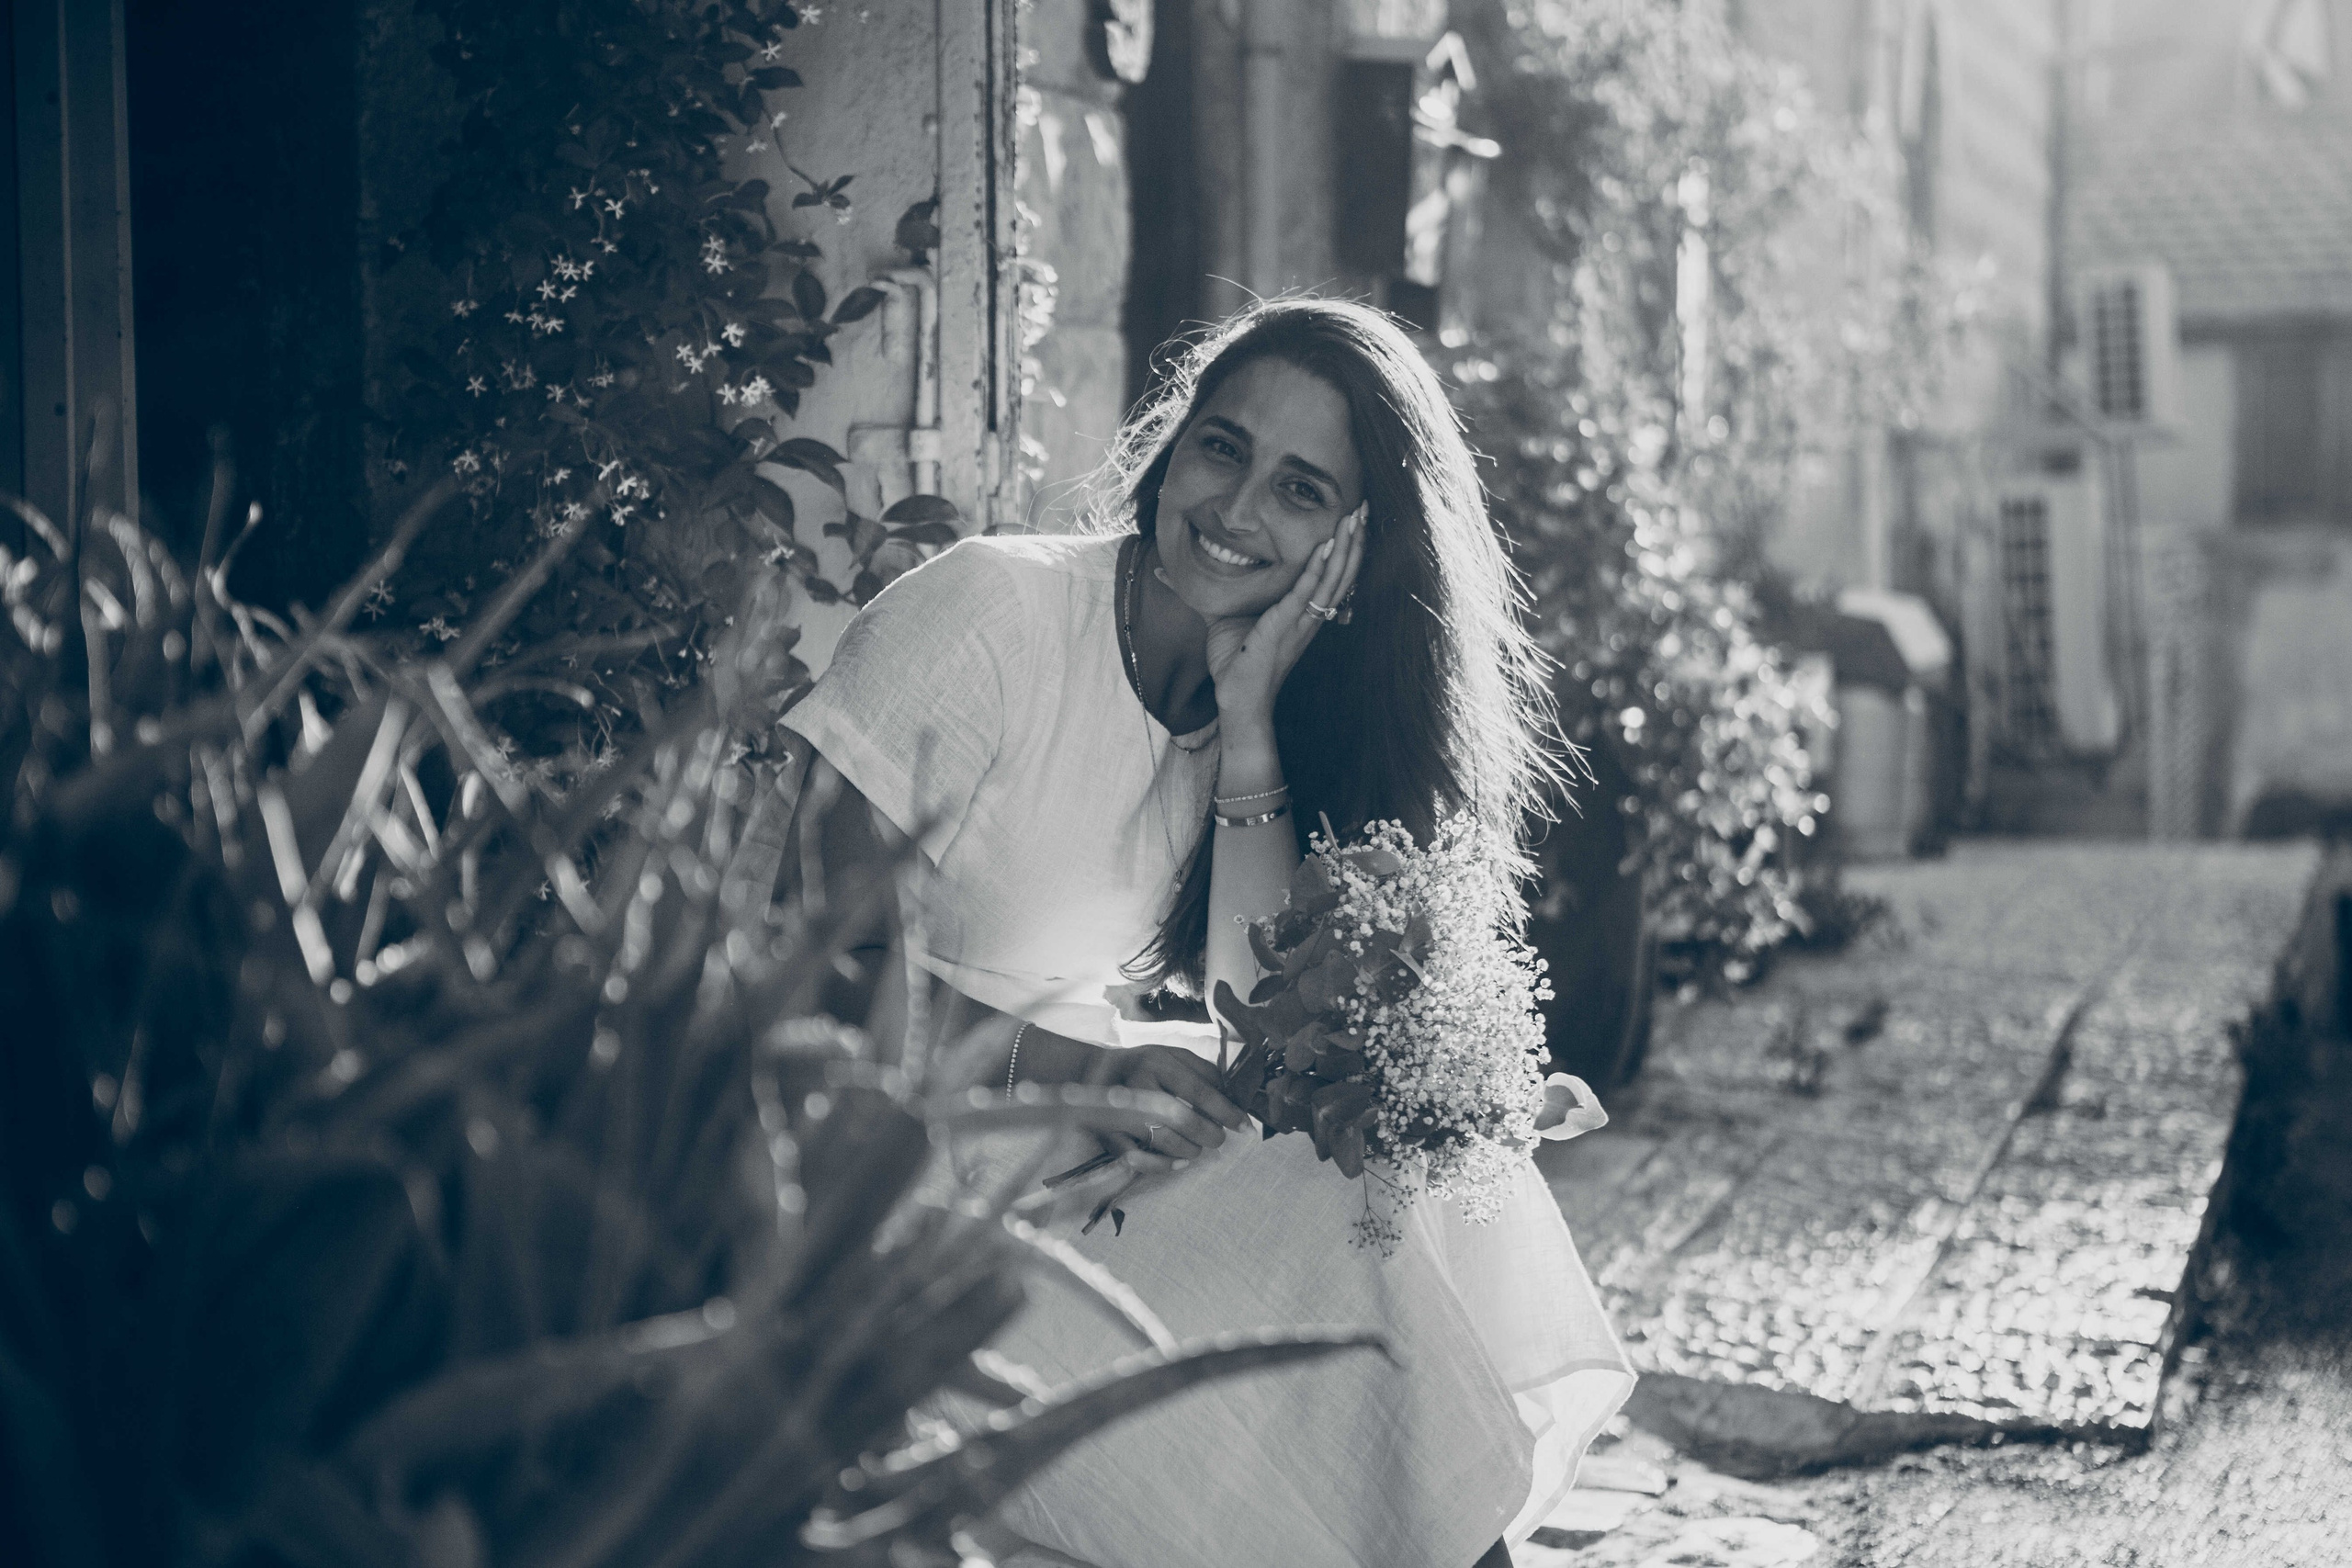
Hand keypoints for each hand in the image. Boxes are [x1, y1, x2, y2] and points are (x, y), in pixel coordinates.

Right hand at [1083, 1041, 1250, 1172]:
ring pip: (1165, 1142)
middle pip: (1183, 1119)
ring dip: (1191, 1150)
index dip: (1227, 1112)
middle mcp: (1137, 1087)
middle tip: (1218, 1138)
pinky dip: (1165, 1166)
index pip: (1200, 1091)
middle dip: (1210, 1134)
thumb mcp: (1174, 1055)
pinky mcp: (1109, 1138)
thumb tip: (1236, 1099)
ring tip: (1196, 1145)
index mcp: (1157, 1063)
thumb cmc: (1144, 1065)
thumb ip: (1205, 1072)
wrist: (1093, 1074)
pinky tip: (1179, 1162)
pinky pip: (1140, 1161)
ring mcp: (1120, 1115)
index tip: (1245, 1126)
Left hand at [1202, 505, 1365, 736]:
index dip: (1347, 548)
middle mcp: (1309, 616)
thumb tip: (1163, 572)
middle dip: (1354, 539)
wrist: (1238, 700)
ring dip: (1345, 547)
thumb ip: (1202, 591)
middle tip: (1364, 507)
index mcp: (1303, 612)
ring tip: (1355, 519)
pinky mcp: (1283, 628)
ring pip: (1332, 580)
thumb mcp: (1220, 616)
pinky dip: (1316, 571)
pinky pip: (1305, 595)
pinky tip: (1325, 547)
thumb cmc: (1235, 662)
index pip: (1333, 575)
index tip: (1354, 518)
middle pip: (1342, 572)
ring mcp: (1299, 622)